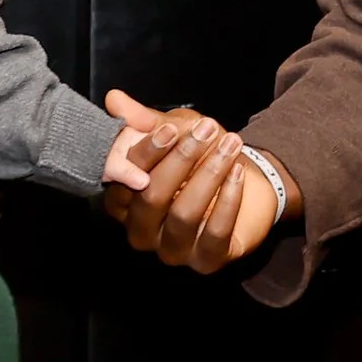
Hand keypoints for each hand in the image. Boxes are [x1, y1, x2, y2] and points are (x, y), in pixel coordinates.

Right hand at [100, 93, 292, 273]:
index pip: (123, 178)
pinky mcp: (205, 261)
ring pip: (183, 215)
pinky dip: (229, 200)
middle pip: (151, 197)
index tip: (171, 127)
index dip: (145, 152)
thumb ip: (145, 121)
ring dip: (210, 173)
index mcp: (124, 200)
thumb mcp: (174, 131)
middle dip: (182, 159)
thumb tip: (114, 100)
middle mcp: (141, 230)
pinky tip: (238, 173)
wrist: (247, 183)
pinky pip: (215, 233)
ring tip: (231, 144)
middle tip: (209, 129)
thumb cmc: (200, 157)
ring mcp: (172, 250)